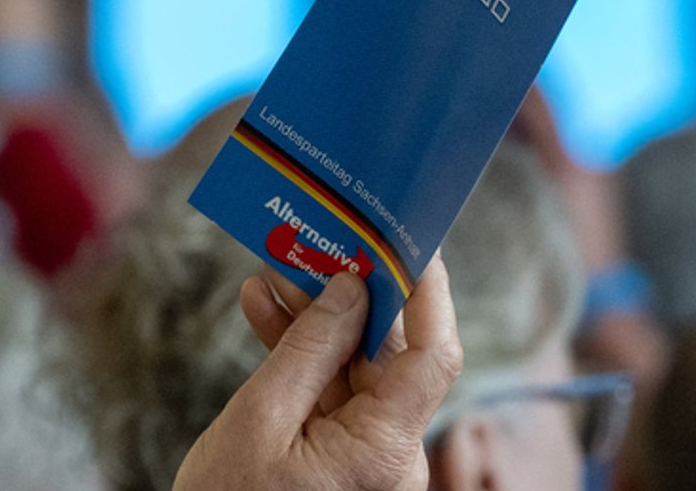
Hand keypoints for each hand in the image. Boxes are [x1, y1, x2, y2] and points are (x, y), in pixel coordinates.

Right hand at [174, 262, 462, 490]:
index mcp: (385, 450)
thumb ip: (309, 348)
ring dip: (316, 317)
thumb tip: (352, 286)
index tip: (406, 239)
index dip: (428, 292)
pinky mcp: (343, 457)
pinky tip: (265, 309)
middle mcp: (392, 455)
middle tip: (320, 240)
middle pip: (390, 354)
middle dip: (353, 292)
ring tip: (275, 270)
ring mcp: (369, 457)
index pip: (434, 356)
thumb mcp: (260, 419)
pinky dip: (301, 354)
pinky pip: (332, 392)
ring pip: (355, 366)